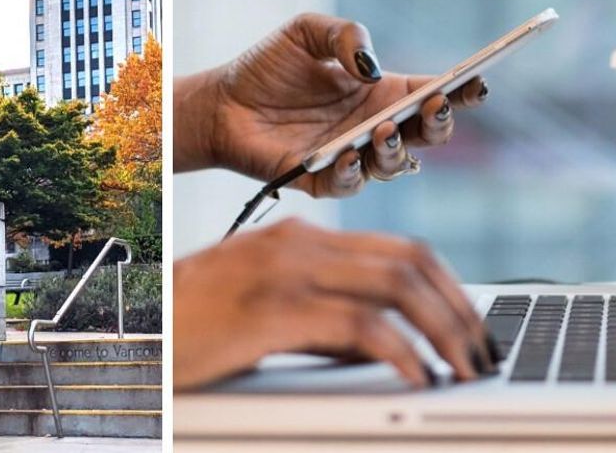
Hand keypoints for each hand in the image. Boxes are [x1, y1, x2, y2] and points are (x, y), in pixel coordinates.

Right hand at [173, 218, 497, 390]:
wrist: (130, 335)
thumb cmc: (191, 328)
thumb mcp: (264, 312)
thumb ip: (323, 318)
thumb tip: (387, 346)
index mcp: (298, 237)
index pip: (400, 248)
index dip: (450, 288)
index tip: (474, 328)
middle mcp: (297, 244)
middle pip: (410, 261)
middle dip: (460, 310)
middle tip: (484, 353)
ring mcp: (284, 272)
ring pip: (397, 287)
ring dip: (445, 331)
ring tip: (465, 369)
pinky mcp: (272, 310)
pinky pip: (361, 327)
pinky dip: (403, 353)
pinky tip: (418, 377)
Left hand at [174, 13, 486, 196]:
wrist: (221, 102)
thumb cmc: (268, 67)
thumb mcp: (307, 32)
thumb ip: (344, 35)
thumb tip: (370, 66)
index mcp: (381, 92)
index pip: (433, 93)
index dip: (460, 90)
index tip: (477, 81)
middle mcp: (374, 127)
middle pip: (426, 135)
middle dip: (439, 123)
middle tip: (434, 105)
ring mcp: (351, 157)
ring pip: (394, 166)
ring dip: (395, 150)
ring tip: (383, 130)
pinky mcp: (320, 180)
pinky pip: (347, 184)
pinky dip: (351, 172)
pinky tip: (346, 154)